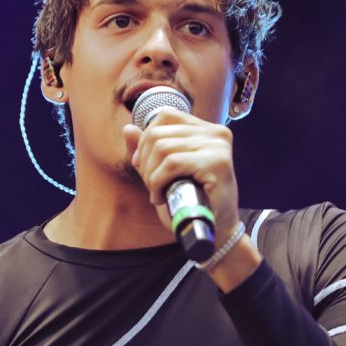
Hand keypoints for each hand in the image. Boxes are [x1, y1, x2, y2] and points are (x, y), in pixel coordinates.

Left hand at [122, 108, 240, 243]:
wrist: (214, 229)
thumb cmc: (190, 201)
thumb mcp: (163, 171)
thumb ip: (147, 149)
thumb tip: (127, 128)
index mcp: (205, 129)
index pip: (166, 115)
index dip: (146, 138)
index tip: (142, 164)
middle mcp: (215, 132)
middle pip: (159, 133)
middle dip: (145, 161)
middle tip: (150, 184)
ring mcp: (218, 145)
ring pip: (163, 148)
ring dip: (151, 176)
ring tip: (157, 193)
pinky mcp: (217, 162)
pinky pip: (172, 163)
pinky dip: (158, 182)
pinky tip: (161, 197)